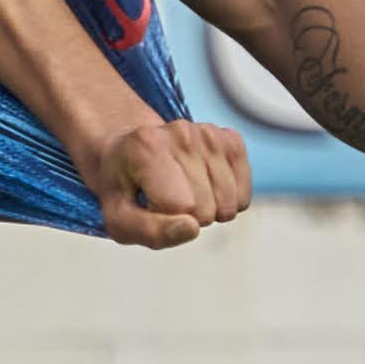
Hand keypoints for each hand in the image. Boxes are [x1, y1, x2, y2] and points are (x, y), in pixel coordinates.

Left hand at [84, 115, 246, 248]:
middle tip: (164, 198)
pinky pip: (244, 196)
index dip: (165, 220)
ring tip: (182, 192)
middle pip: (206, 209)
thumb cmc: (123, 190)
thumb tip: (192, 228)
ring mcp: (209, 133)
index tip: (147, 203)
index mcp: (146, 146)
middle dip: (186, 217)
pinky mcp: (230, 140)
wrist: (128, 152)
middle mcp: (181, 132)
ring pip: (229, 205)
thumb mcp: (120, 219)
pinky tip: (203, 188)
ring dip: (208, 210)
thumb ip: (151, 231)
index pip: (181, 207)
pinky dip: (226, 202)